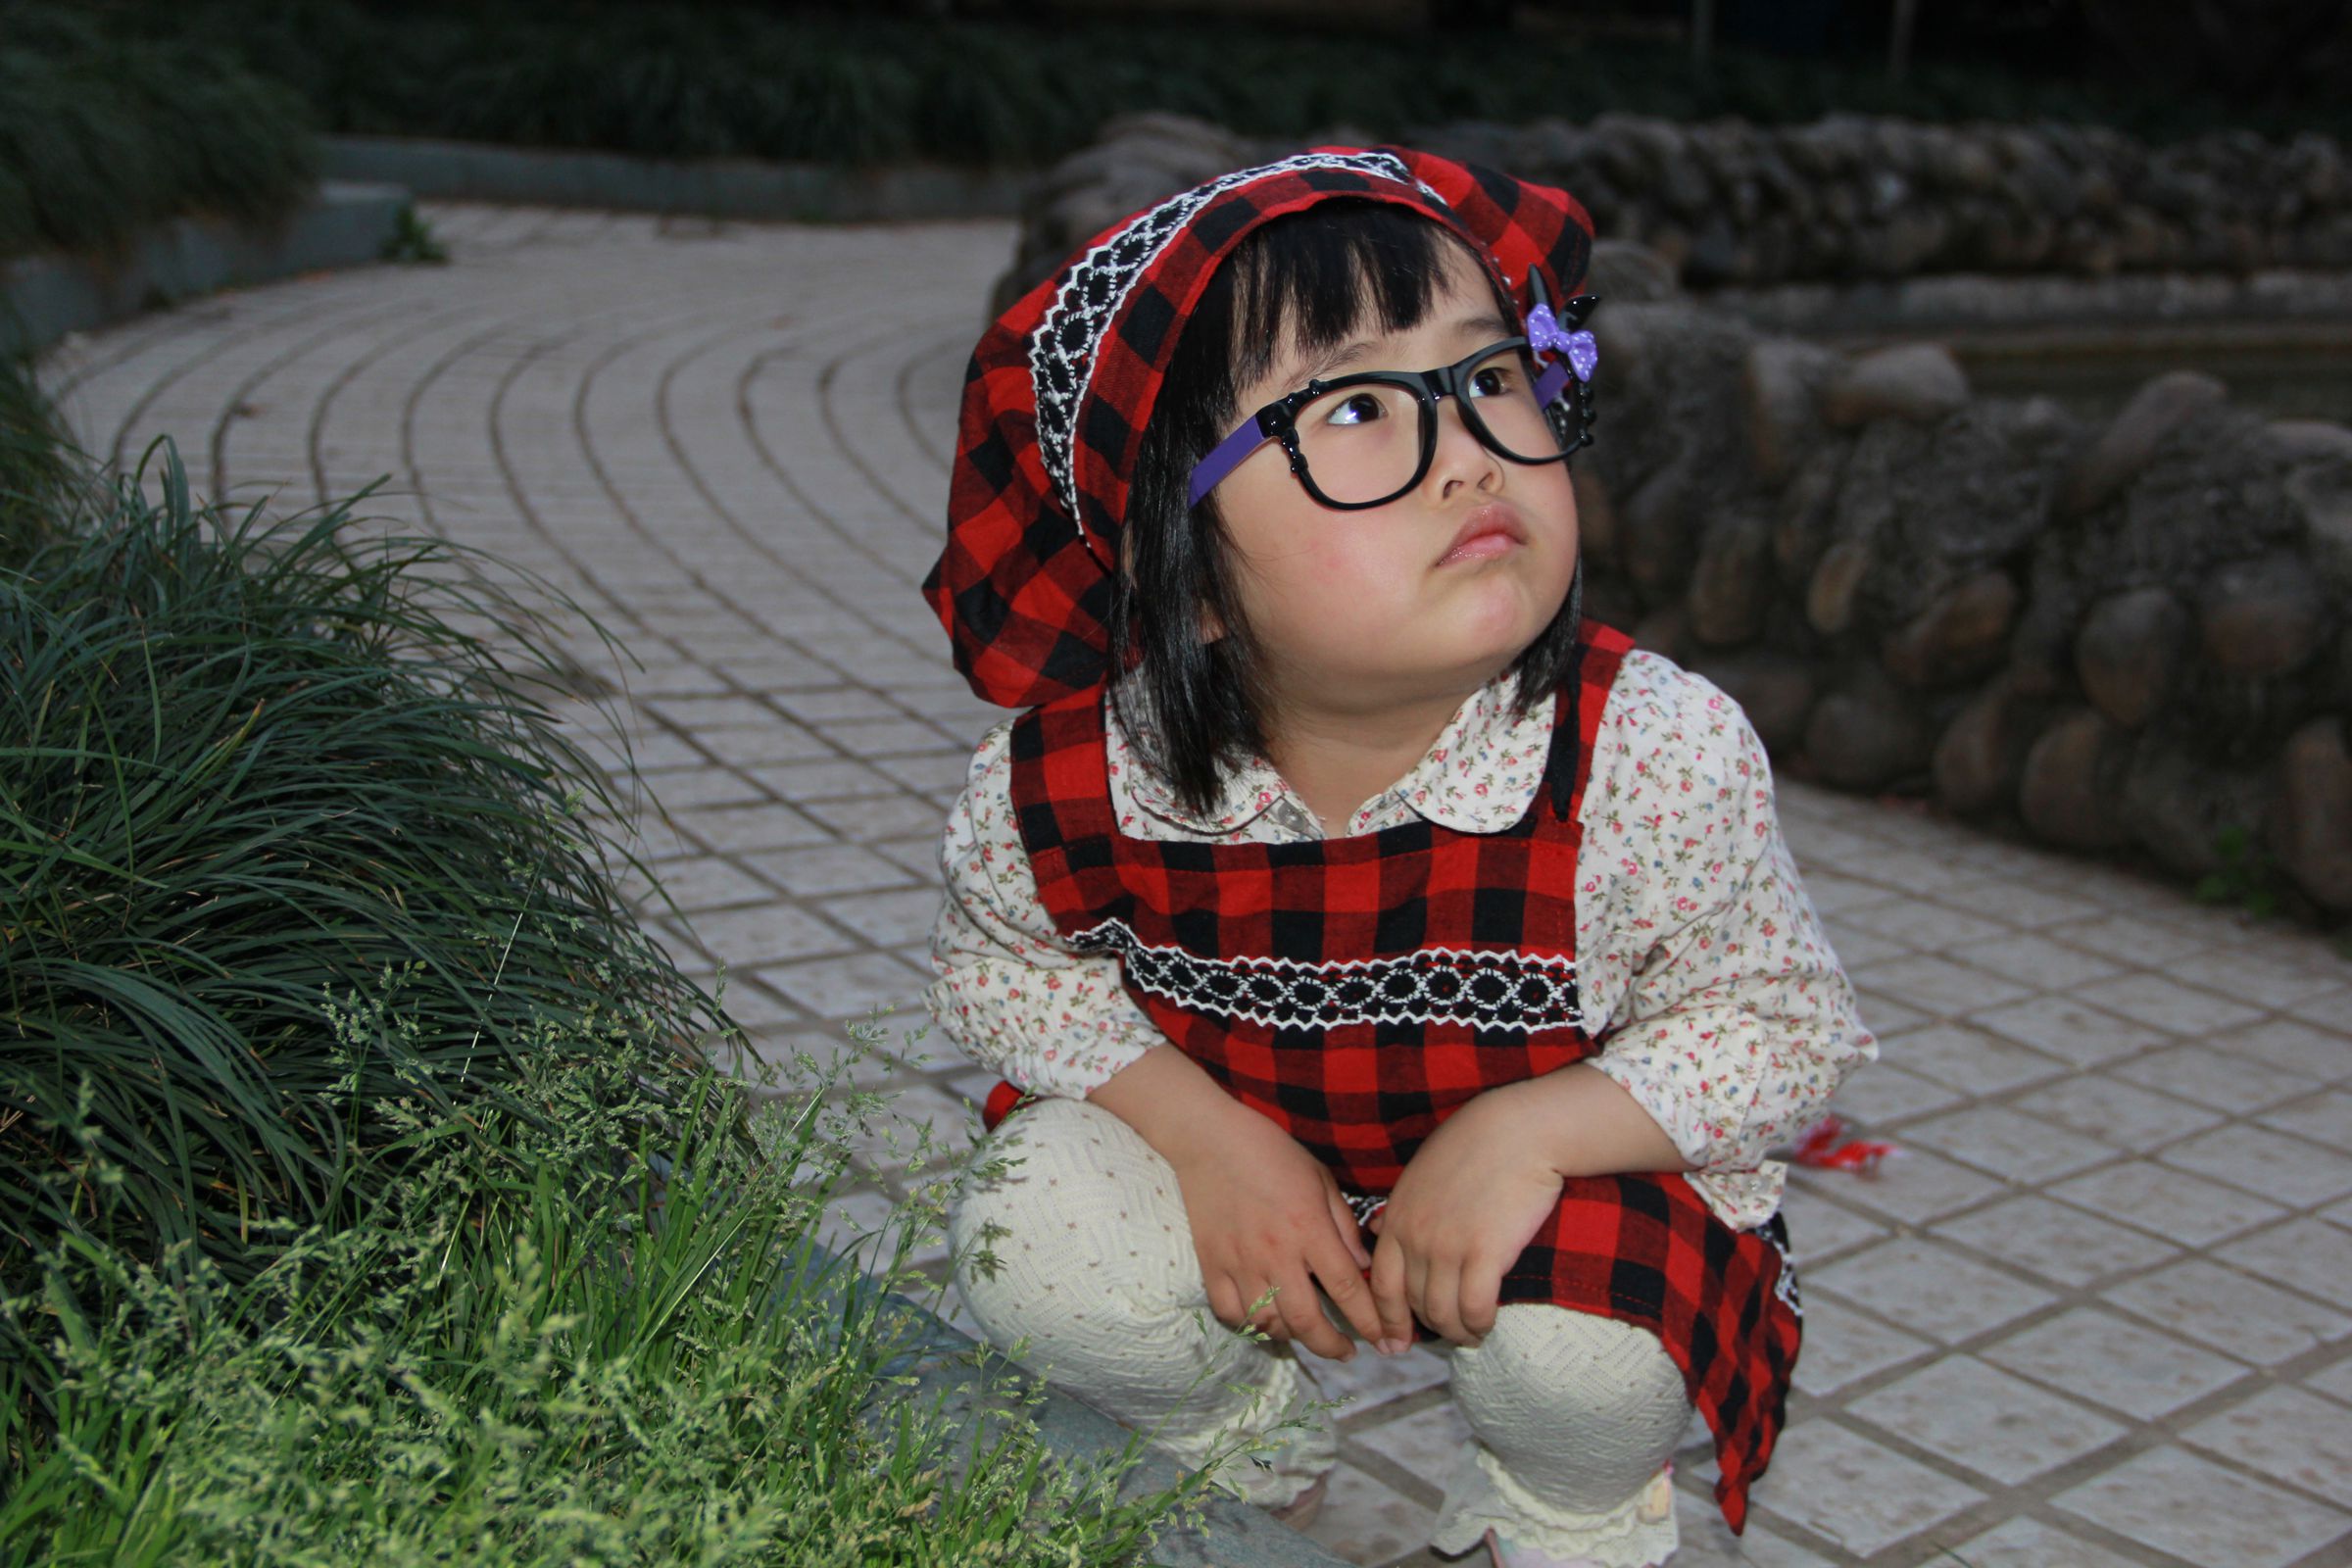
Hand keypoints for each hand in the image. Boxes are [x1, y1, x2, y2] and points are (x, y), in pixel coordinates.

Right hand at [1089, 1046, 1385, 1361]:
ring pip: (1269, 1323)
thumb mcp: (1321, 1179)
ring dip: (1294, 1336)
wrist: (1209, 1139)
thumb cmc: (1271, 1153)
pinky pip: (1232, 1313)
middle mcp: (1276, 1253)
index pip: (1347, 1290)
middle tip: (1347, 1352)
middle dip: (1333, 1346)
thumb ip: (1344, 1227)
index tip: (1384, 1340)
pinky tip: (1265, 1318)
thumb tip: (1362, 1267)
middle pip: (1309, 1322)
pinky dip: (1251, 1324)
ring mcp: (1240, 1263)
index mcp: (1309, 1229)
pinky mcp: (1212, 1265)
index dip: (1370, 1322)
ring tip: (1307, 1331)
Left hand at [1367, 1086, 1564, 1348]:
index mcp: (1397, 1219)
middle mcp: (1416, 1238)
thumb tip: (1378, 1230)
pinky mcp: (1485, 1253)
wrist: (1517, 1132)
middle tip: (1449, 1335)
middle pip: (1415, 1303)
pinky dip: (1480, 1325)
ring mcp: (1448, 1247)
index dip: (1387, 1320)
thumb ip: (1400, 1208)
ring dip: (1457, 1332)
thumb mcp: (1421, 1174)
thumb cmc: (1474, 1147)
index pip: (1381, 1285)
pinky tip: (1487, 1327)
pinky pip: (1475, 1307)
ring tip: (1471, 1336)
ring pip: (1443, 1312)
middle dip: (1430, 1327)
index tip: (1394, 1343)